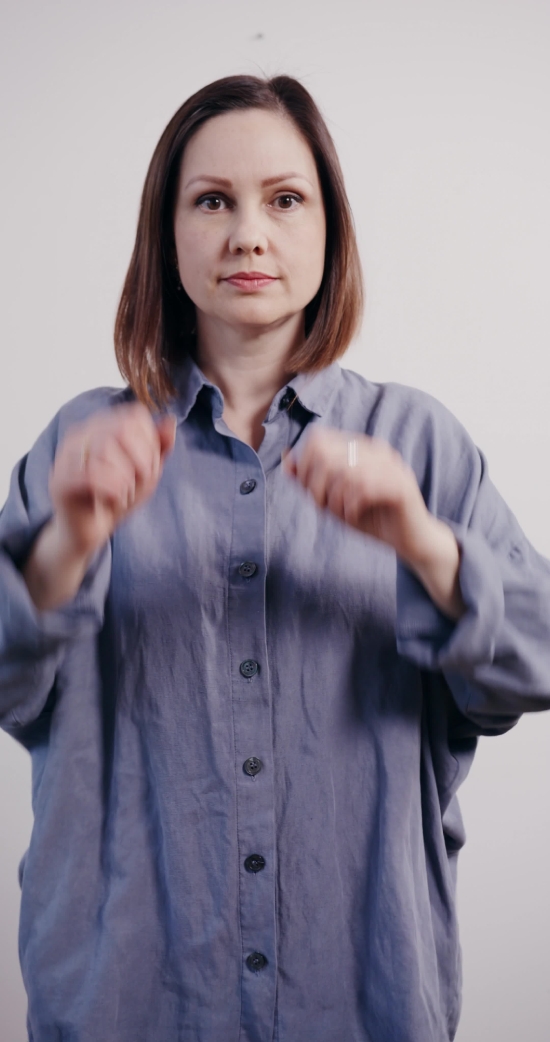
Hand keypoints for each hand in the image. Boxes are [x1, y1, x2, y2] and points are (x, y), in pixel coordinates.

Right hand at [49, 403, 176, 557]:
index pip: (134, 417)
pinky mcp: (60, 481)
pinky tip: (116, 500)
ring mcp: (66, 456)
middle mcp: (80, 435)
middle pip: (123, 429)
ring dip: (127, 478)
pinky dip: (114, 490)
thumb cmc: (116, 498)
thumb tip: (170, 421)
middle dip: (142, 460)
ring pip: (107, 449)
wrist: (89, 531)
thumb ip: (158, 447)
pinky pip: (92, 475)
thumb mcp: (146, 473)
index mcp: (100, 426)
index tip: (148, 468)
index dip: (151, 443)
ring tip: (125, 494)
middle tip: (139, 483)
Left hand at [284, 427, 464, 618]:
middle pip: (326, 454)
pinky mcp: (400, 486)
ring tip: (340, 514)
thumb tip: (286, 459)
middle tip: (323, 507)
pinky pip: (364, 488)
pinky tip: (353, 516)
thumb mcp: (333, 501)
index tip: (310, 491)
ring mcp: (390, 466)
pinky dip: (350, 506)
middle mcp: (376, 451)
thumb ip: (309, 482)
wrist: (409, 541)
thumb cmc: (371, 519)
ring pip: (343, 472)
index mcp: (360, 448)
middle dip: (316, 485)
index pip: (319, 438)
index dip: (305, 464)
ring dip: (334, 500)